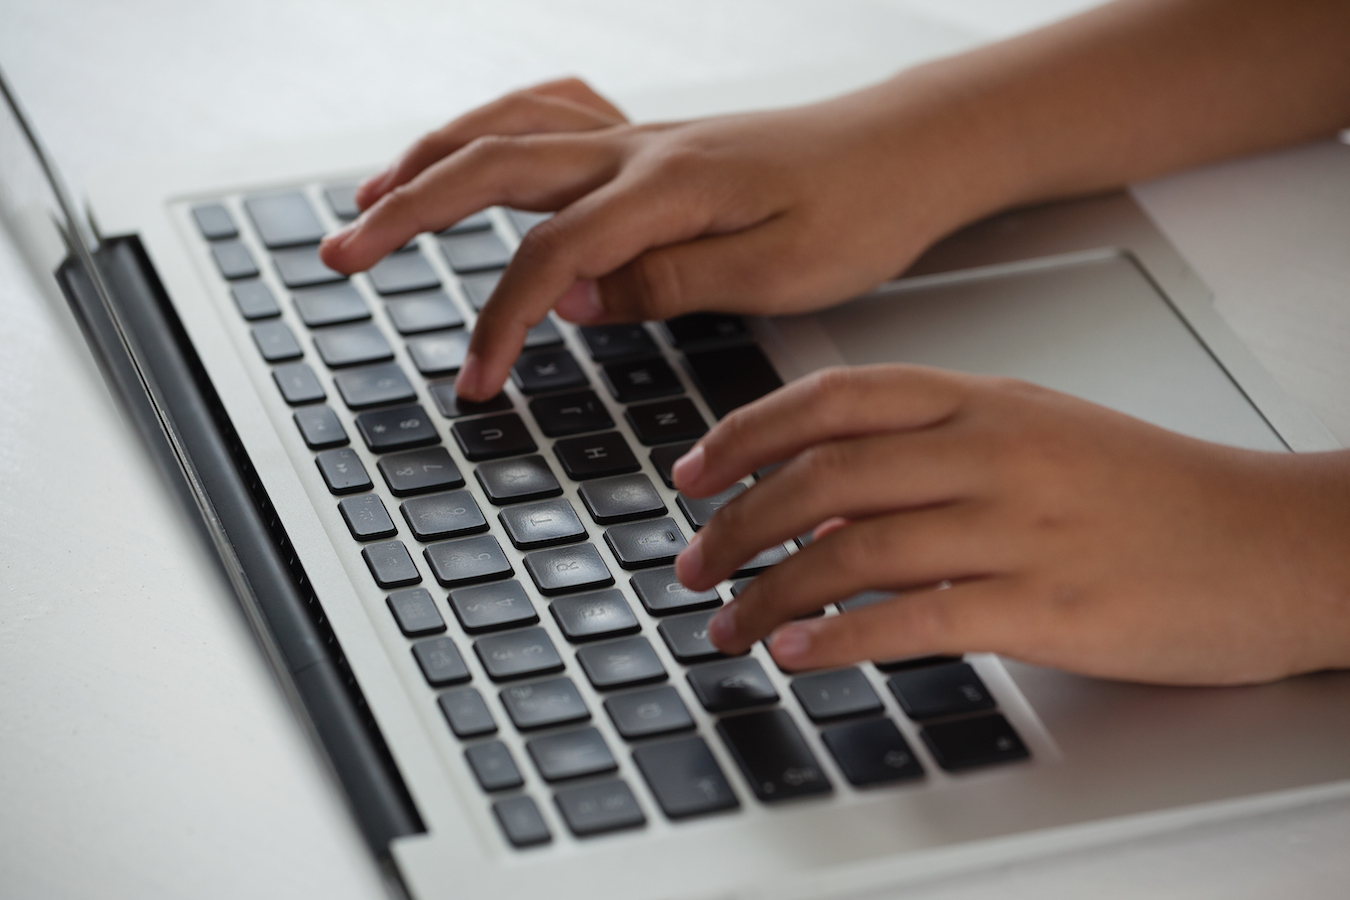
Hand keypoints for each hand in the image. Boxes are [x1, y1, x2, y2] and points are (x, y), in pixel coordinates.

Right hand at [320, 75, 1016, 399]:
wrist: (912, 149)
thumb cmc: (864, 210)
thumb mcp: (778, 271)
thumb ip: (665, 280)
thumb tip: (569, 297)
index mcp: (668, 186)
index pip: (550, 255)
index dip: (498, 320)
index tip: (473, 382)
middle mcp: (639, 148)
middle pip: (492, 164)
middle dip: (404, 211)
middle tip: (340, 256)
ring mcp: (641, 135)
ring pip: (509, 127)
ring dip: (429, 158)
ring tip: (371, 198)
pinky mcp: (653, 140)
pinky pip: (553, 114)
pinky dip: (494, 131)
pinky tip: (474, 152)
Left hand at [671, 365, 1349, 685]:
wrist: (1273, 542)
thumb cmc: (1152, 490)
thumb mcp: (1038, 432)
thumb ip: (934, 446)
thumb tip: (829, 490)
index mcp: (984, 399)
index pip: (834, 398)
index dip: (746, 434)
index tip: (692, 473)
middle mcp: (992, 452)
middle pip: (825, 476)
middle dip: (737, 525)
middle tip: (690, 564)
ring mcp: (1020, 527)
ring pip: (856, 550)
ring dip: (772, 593)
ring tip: (728, 626)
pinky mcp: (1048, 606)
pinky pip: (918, 621)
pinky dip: (844, 640)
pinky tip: (800, 653)